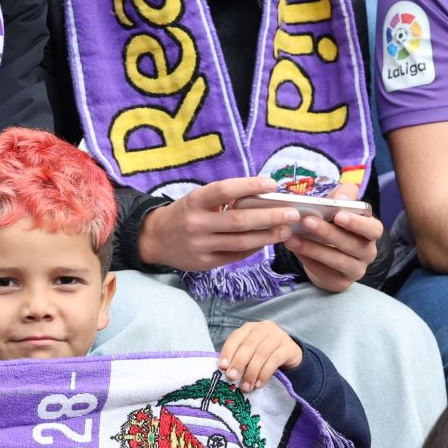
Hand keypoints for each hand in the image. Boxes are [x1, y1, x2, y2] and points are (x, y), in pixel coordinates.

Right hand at [136, 176, 298, 272]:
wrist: (154, 239)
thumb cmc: (184, 214)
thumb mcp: (197, 200)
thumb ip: (223, 199)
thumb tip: (261, 196)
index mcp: (194, 202)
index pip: (224, 190)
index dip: (249, 185)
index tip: (272, 184)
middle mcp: (196, 224)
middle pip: (239, 221)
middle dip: (269, 217)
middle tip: (292, 214)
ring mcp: (200, 246)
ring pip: (241, 242)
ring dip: (267, 236)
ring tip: (286, 230)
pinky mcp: (204, 263)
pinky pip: (234, 255)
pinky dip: (253, 248)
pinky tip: (266, 241)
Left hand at [218, 320, 302, 391]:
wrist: (289, 356)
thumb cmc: (263, 354)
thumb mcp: (249, 353)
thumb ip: (238, 357)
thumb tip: (225, 370)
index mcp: (250, 328)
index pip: (236, 337)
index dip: (228, 352)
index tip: (222, 367)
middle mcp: (264, 328)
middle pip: (248, 345)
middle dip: (239, 363)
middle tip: (232, 377)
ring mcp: (278, 336)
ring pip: (261, 354)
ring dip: (251, 372)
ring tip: (246, 386)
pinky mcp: (289, 347)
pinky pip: (274, 361)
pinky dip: (264, 374)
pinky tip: (259, 384)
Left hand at [286, 183, 381, 294]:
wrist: (326, 256)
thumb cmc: (334, 226)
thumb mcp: (338, 208)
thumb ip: (342, 197)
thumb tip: (345, 193)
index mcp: (371, 232)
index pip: (373, 228)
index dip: (357, 223)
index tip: (338, 215)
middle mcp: (368, 252)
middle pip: (352, 244)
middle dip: (328, 233)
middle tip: (306, 221)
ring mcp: (356, 269)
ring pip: (337, 260)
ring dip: (313, 248)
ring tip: (291, 237)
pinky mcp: (341, 282)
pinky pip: (325, 272)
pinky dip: (307, 259)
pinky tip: (292, 248)